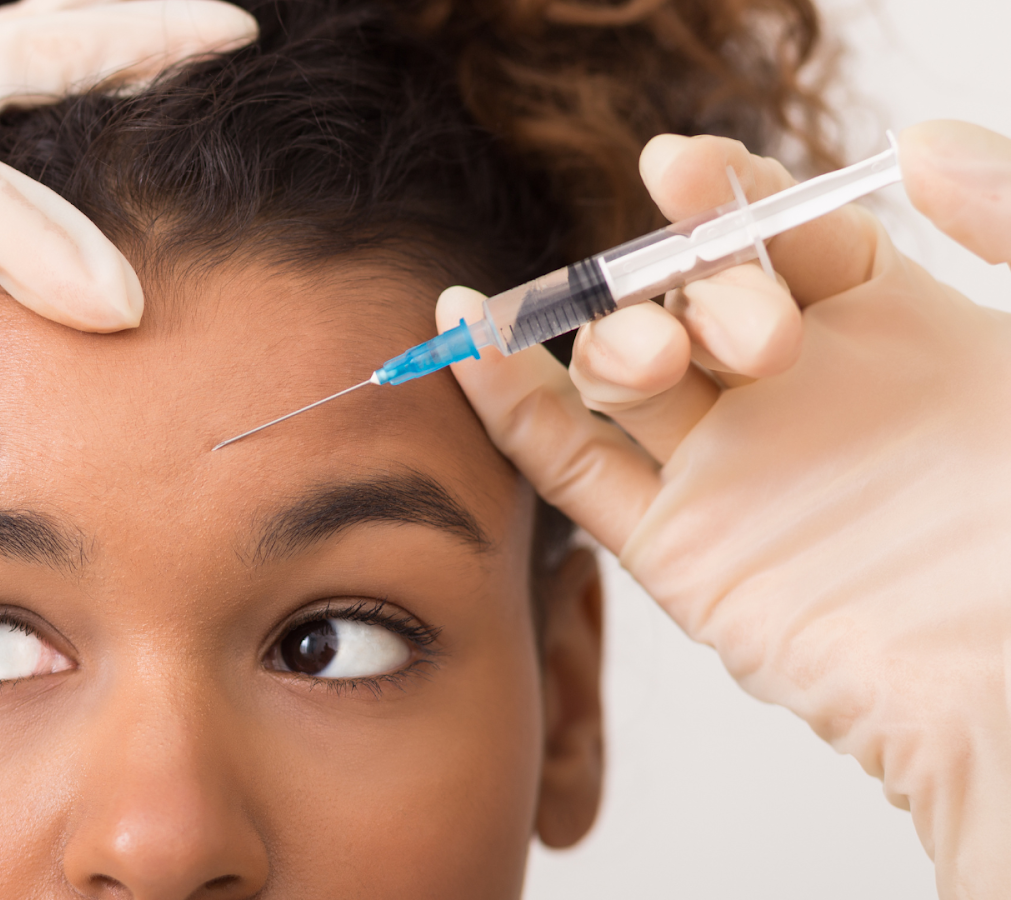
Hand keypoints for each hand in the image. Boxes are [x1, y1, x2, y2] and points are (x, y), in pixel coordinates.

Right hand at [436, 120, 1010, 898]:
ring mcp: (735, 474)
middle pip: (694, 296)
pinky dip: (509, 402)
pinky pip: (572, 466)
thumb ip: (1003, 216)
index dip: (728, 194)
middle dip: (690, 282)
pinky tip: (468, 334)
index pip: (780, 236)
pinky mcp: (682, 552)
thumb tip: (910, 141)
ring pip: (624, 369)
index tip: (684, 168)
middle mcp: (800, 399)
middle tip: (758, 332)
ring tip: (656, 356)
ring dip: (608, 334)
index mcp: (897, 335)